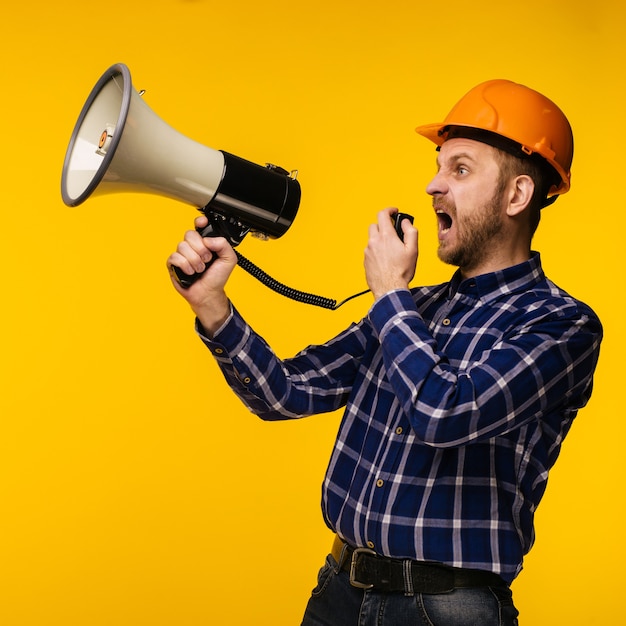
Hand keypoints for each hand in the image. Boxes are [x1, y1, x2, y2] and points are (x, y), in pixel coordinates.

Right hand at [167, 215, 237, 334]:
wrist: (208, 293)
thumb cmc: (217, 277)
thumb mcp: (229, 259)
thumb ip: (224, 245)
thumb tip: (208, 239)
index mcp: (205, 242)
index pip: (199, 226)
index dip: (200, 221)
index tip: (202, 223)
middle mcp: (193, 246)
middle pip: (190, 234)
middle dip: (201, 249)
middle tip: (207, 259)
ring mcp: (183, 254)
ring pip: (182, 246)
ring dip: (194, 260)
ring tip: (200, 269)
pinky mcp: (174, 264)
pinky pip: (175, 257)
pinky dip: (185, 265)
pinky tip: (191, 272)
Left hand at [364, 208, 417, 298]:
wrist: (389, 288)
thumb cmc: (401, 271)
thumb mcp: (413, 250)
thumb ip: (410, 231)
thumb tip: (405, 222)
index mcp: (386, 236)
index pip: (383, 214)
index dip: (389, 210)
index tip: (394, 212)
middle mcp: (374, 241)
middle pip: (375, 225)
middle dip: (384, 225)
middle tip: (393, 232)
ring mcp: (368, 251)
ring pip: (372, 238)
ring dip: (380, 238)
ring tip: (390, 249)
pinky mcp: (365, 260)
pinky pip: (370, 249)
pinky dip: (376, 249)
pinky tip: (385, 258)